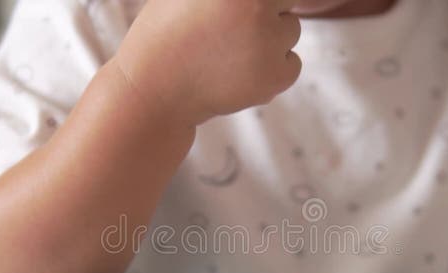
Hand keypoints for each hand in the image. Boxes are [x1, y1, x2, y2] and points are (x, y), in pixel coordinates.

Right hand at [114, 0, 301, 124]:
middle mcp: (256, 6)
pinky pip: (293, 65)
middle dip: (266, 13)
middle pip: (285, 1)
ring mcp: (268, 42)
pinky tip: (241, 72)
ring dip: (271, 40)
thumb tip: (253, 1)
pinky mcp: (274, 76)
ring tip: (231, 52)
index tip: (240, 14)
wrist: (155, 88)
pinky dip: (274, 70)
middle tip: (233, 31)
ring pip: (291, 31)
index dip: (256, 2)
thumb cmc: (167, 32)